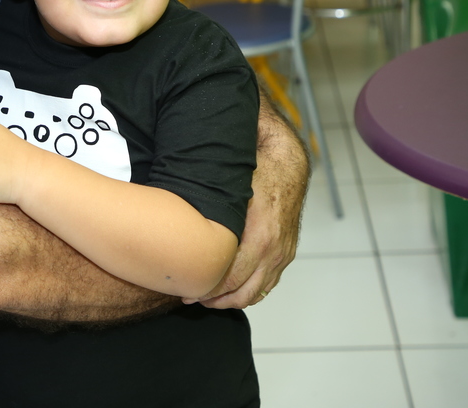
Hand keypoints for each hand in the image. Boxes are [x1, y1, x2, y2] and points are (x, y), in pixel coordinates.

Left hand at [189, 96, 307, 307]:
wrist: (287, 167)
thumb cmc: (257, 175)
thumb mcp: (232, 194)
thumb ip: (212, 216)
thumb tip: (180, 232)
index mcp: (260, 238)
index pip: (231, 278)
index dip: (208, 290)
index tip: (189, 292)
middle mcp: (274, 251)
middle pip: (243, 292)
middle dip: (217, 300)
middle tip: (194, 298)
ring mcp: (283, 255)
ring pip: (257, 293)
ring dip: (233, 300)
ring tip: (210, 298)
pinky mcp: (286, 254)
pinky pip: (269, 284)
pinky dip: (250, 291)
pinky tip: (232, 289)